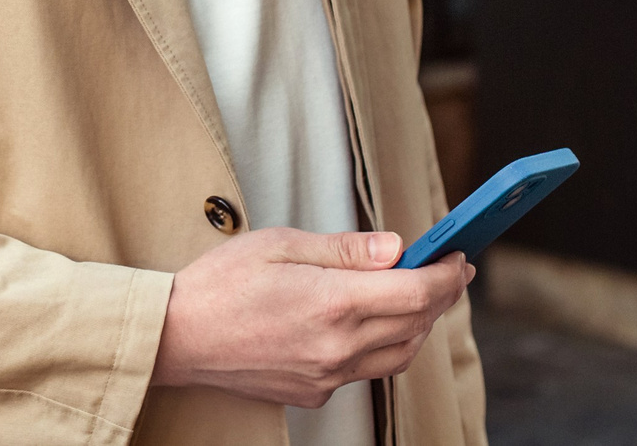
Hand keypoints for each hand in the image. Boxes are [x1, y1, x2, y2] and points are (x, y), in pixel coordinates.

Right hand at [149, 228, 471, 406]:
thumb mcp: (279, 244)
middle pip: (416, 324)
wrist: (178, 337)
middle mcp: (336, 347)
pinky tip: (376, 323)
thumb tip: (396, 248)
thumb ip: (344, 249)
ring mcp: (327, 376)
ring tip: (422, 296)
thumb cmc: (219, 284)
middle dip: (442, 294)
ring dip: (421, 325)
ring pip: (400, 354)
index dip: (446, 274)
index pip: (415, 292)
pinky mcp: (315, 392)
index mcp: (331, 303)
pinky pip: (368, 370)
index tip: (459, 257)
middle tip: (451, 270)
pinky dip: (387, 345)